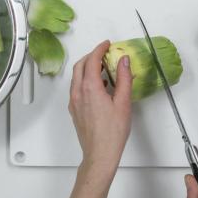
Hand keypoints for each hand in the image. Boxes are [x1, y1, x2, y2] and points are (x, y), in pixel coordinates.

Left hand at [68, 40, 132, 172]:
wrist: (100, 154)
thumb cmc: (113, 131)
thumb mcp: (124, 103)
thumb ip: (124, 79)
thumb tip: (123, 60)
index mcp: (90, 88)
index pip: (92, 60)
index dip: (99, 49)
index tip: (107, 44)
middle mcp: (78, 92)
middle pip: (80, 65)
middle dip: (91, 56)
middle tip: (105, 53)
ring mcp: (74, 101)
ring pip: (76, 77)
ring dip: (87, 67)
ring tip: (103, 68)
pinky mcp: (74, 110)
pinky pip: (77, 87)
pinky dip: (85, 80)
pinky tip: (99, 86)